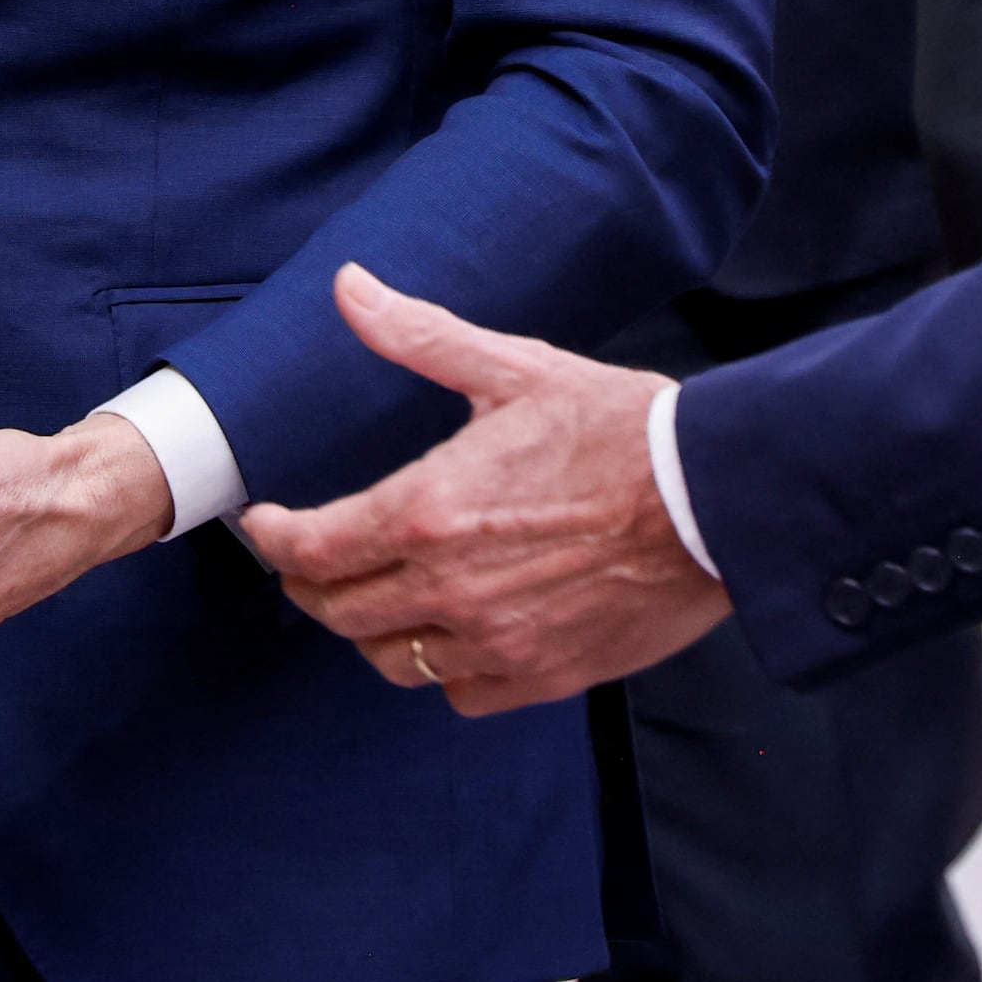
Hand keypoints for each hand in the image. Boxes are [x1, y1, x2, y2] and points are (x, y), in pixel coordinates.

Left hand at [243, 266, 726, 713]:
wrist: (714, 497)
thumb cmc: (618, 427)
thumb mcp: (514, 369)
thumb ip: (419, 337)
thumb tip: (350, 288)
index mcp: (429, 509)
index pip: (311, 549)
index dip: (275, 540)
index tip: (267, 526)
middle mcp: (449, 587)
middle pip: (338, 612)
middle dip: (314, 584)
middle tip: (315, 560)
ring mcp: (495, 640)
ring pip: (392, 660)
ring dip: (374, 629)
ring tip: (381, 596)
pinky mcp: (541, 675)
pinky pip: (458, 692)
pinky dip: (444, 668)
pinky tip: (454, 632)